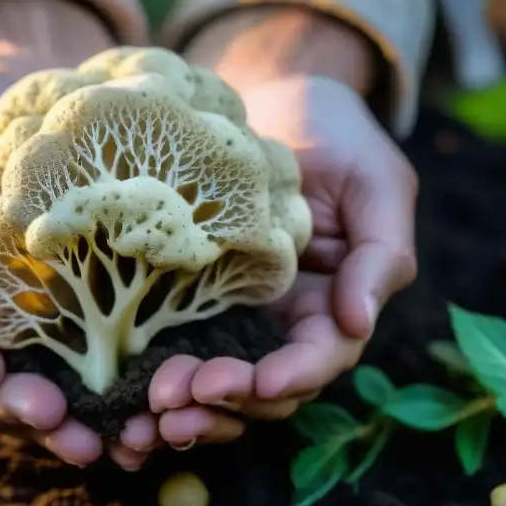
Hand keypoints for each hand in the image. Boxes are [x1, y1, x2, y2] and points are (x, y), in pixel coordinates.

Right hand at [0, 0, 157, 468]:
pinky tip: (160, 394)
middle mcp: (1, 316)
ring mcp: (55, 307)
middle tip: (69, 429)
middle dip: (33, 413)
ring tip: (124, 437)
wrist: (24, 73)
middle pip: (11, 385)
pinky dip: (134, 375)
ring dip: (90, 415)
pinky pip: (118, 340)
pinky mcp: (108, 288)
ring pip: (66, 378)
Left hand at [149, 6, 418, 447]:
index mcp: (332, 303)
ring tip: (150, 409)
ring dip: (188, 408)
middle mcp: (282, 323)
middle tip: (178, 401)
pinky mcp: (184, 300)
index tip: (258, 382)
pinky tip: (124, 391)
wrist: (272, 97)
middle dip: (226, 405)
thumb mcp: (375, 182)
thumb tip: (358, 324)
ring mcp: (232, 315)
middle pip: (263, 391)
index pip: (319, 358)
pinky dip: (155, 380)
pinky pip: (173, 351)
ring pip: (217, 386)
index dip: (292, 377)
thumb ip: (381, 253)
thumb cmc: (335, 133)